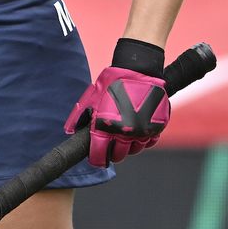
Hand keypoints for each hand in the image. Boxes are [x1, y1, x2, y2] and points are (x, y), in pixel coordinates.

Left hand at [65, 39, 170, 167]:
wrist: (138, 70)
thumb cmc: (112, 82)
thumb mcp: (91, 98)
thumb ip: (79, 117)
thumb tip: (70, 132)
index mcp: (105, 126)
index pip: (99, 155)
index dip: (97, 159)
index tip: (97, 158)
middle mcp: (124, 131)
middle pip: (118, 156)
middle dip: (113, 152)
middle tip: (111, 144)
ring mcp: (142, 130)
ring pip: (135, 150)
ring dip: (129, 146)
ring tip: (124, 134)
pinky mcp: (157, 126)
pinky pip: (150, 142)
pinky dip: (144, 140)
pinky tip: (138, 130)